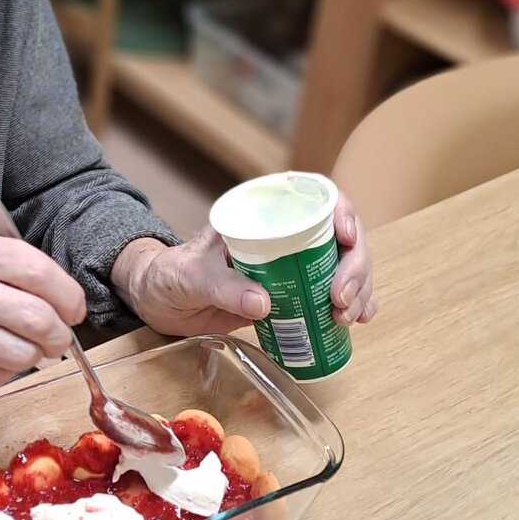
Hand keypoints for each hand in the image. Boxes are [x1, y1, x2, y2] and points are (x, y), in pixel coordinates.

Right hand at [0, 226, 86, 385]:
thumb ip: (4, 259)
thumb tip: (59, 290)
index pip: (37, 270)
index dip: (67, 295)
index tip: (73, 308)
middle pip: (37, 317)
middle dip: (59, 334)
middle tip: (59, 337)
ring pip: (21, 352)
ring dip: (36, 356)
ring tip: (30, 348)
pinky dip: (7, 369)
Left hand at [113, 191, 376, 335]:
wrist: (158, 300)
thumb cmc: (171, 274)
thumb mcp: (193, 277)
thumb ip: (223, 288)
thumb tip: (264, 303)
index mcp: (262, 216)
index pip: (316, 199)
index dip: (343, 213)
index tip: (347, 239)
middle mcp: (286, 236)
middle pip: (341, 239)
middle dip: (354, 268)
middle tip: (342, 301)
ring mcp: (294, 266)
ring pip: (344, 268)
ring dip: (358, 291)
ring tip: (347, 318)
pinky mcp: (293, 295)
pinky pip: (332, 295)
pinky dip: (353, 305)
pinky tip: (360, 320)